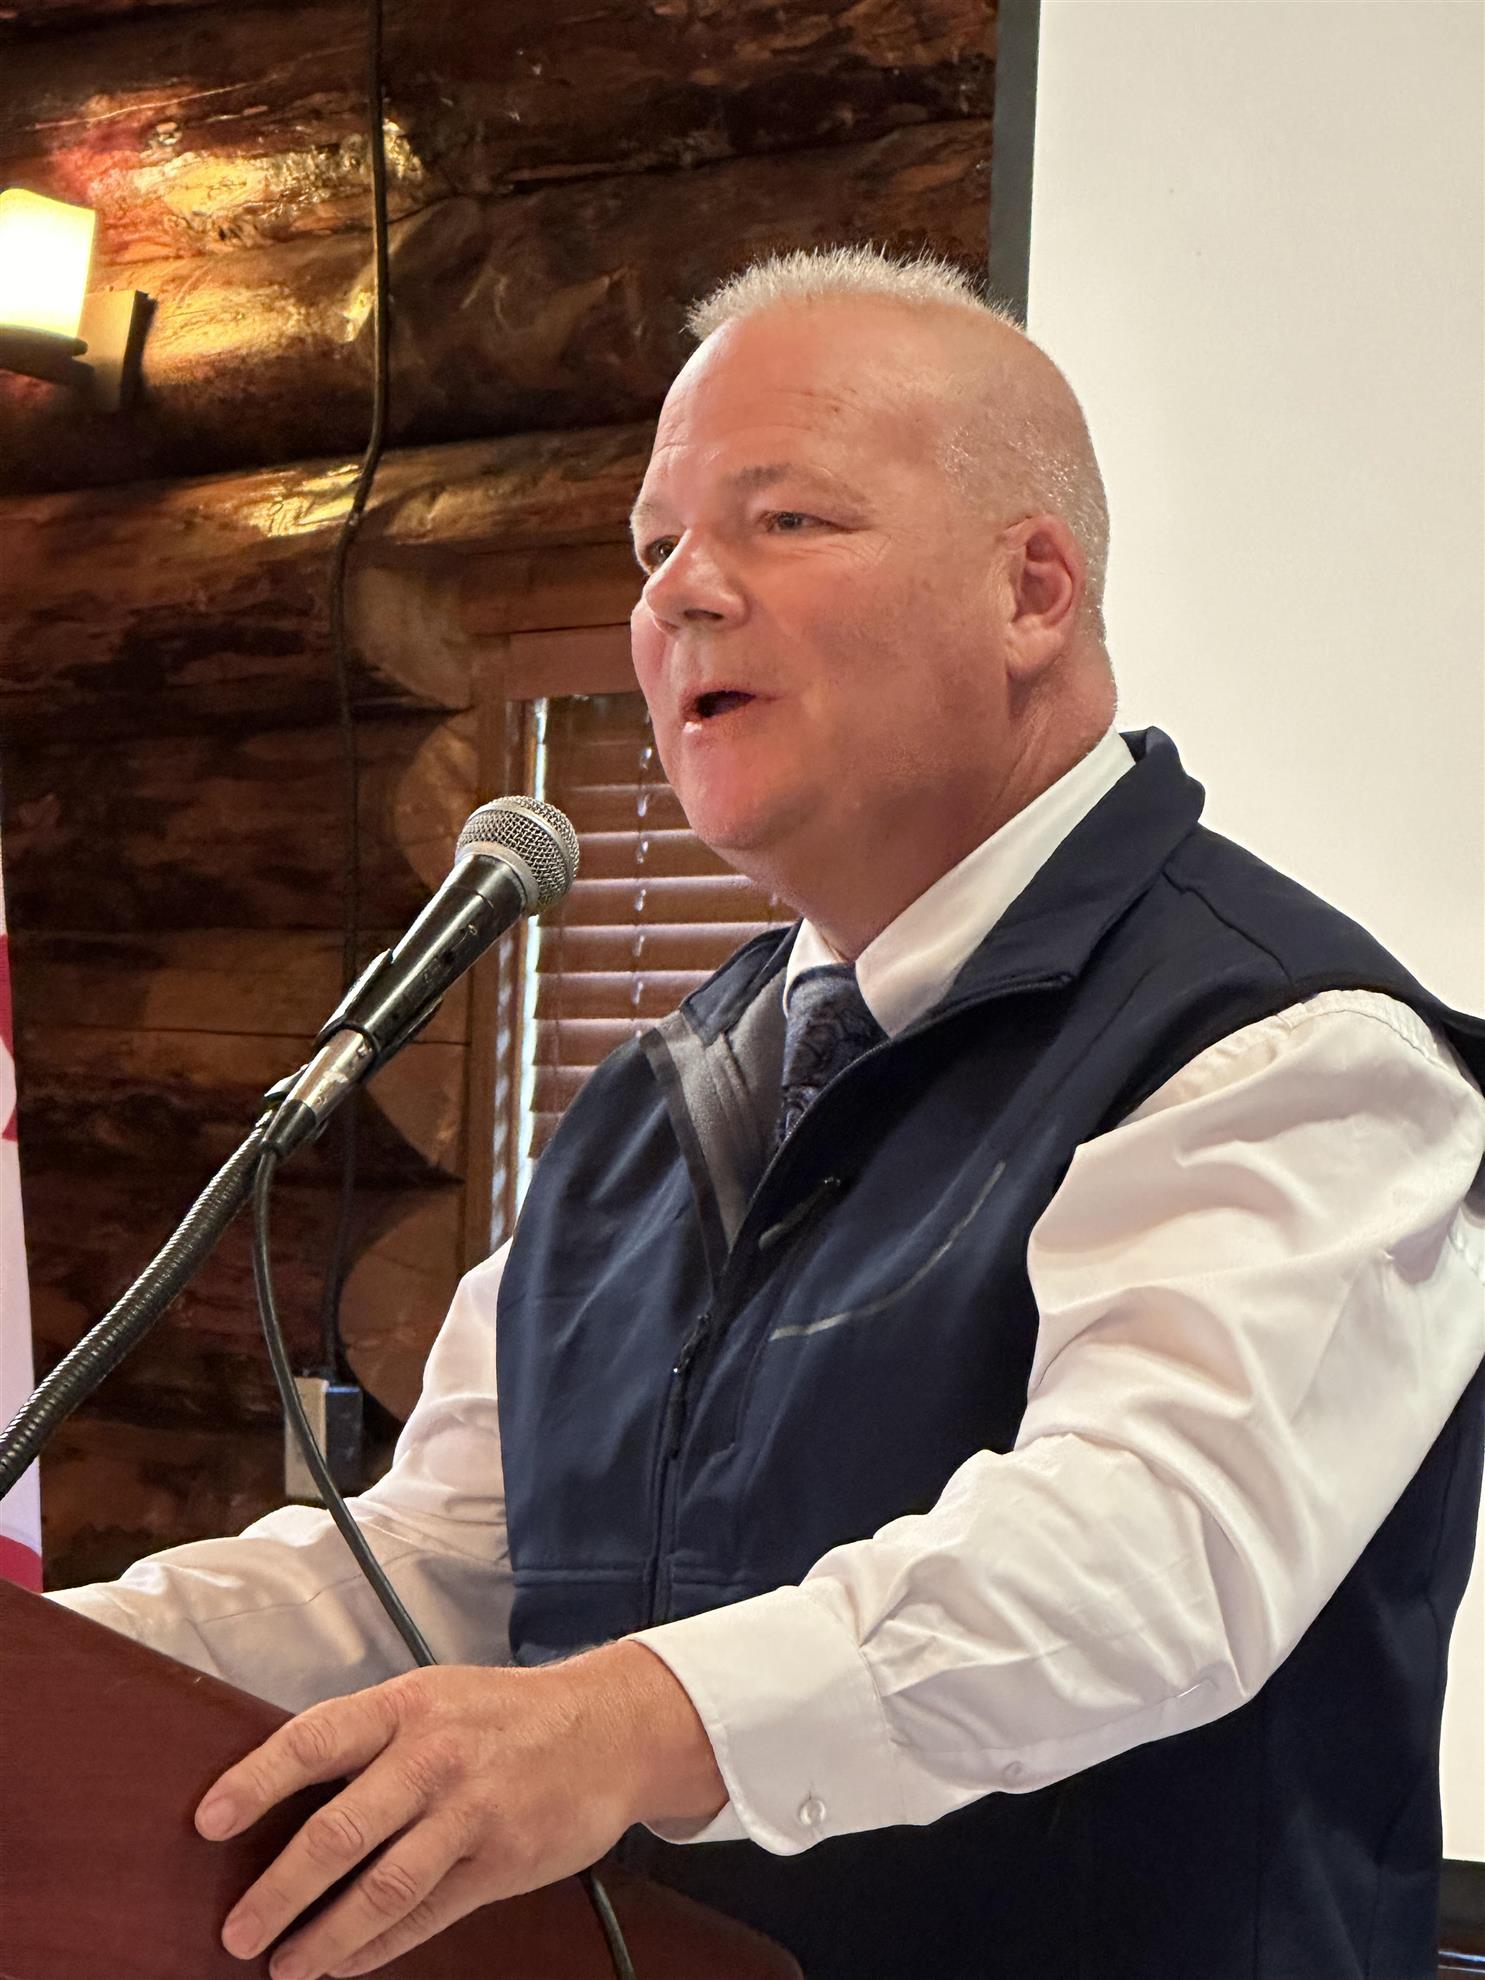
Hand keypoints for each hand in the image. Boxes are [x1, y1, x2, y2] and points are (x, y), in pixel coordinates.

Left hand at [194, 1640, 727, 1978]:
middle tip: (236, 1931)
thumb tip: (278, 1796)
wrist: (609, 1728)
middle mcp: (436, 1754)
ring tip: (283, 1966)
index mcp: (407, 1705)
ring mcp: (473, 1809)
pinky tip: (345, 1963)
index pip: (316, 1739)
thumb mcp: (434, 1698)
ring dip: (325, 1935)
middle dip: (279, 1889)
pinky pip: (427, 1914)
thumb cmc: (503, 1716)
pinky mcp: (503, 1858)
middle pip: (342, 1828)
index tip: (208, 1821)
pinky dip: (378, 1947)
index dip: (257, 1780)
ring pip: (384, 1886)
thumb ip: (368, 1741)